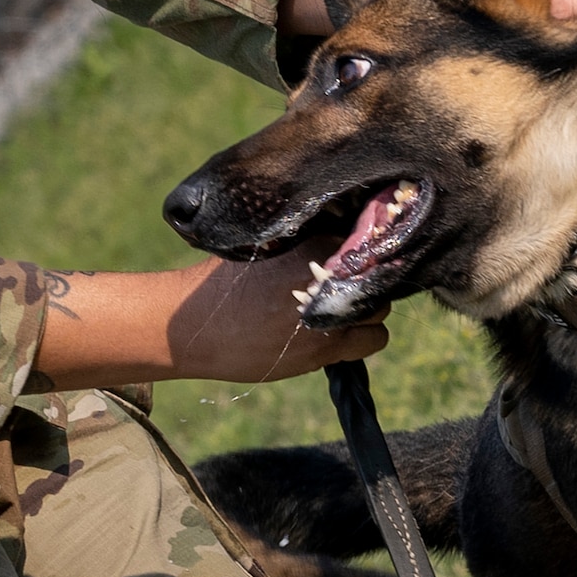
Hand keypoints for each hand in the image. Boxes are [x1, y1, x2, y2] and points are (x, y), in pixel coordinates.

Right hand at [23, 255, 387, 392]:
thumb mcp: (261, 243)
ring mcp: (328, 308)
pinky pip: (375, 338)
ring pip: (381, 305)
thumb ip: (302, 234)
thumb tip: (344, 230)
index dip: (360, 245)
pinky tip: (335, 334)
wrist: (194, 326)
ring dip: (363, 309)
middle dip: (360, 278)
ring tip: (335, 311)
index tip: (351, 255)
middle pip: (375, 269)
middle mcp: (325, 269)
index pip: (364, 234)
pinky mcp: (326, 346)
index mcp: (311, 235)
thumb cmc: (224, 283)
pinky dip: (361, 337)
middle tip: (337, 286)